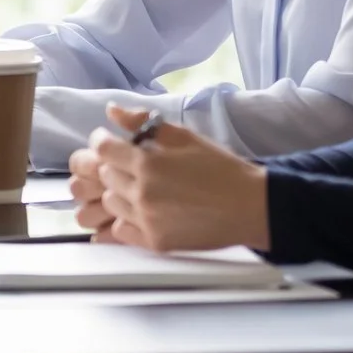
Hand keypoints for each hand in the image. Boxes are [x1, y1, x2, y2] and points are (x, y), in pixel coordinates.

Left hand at [72, 103, 270, 253]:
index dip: (103, 142)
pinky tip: (145, 212)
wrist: (250, 207)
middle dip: (114, 167)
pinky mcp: (155, 241)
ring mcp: (147, 220)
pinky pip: (121, 230)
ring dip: (120, 193)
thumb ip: (143, 122)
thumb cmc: (220, 169)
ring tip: (143, 189)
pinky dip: (127, 220)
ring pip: (110, 203)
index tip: (111, 143)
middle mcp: (142, 193)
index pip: (102, 149)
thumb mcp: (185, 136)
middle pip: (104, 175)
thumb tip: (111, 111)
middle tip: (134, 166)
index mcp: (148, 164)